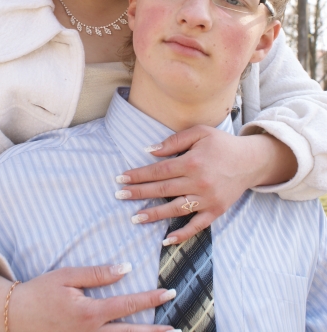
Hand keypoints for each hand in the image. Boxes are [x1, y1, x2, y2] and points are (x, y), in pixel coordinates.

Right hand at [0, 262, 177, 331]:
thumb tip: (125, 269)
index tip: (169, 293)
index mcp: (89, 312)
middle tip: (176, 328)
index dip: (150, 298)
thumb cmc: (40, 292)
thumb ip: (98, 274)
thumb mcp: (67, 276)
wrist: (14, 316)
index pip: (128, 304)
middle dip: (155, 331)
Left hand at [115, 125, 296, 243]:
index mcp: (192, 162)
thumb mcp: (200, 133)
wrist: (251, 161)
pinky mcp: (216, 211)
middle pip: (162, 190)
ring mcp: (207, 199)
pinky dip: (182, 234)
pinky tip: (166, 239)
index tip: (121, 178)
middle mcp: (198, 182)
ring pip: (175, 209)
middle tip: (119, 195)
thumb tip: (150, 151)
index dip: (139, 175)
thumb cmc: (222, 144)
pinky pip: (197, 226)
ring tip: (135, 217)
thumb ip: (174, 141)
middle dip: (139, 193)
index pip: (158, 170)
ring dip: (154, 215)